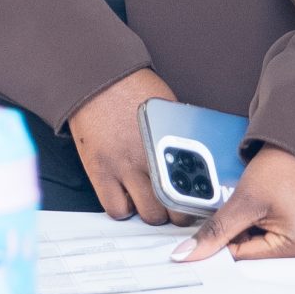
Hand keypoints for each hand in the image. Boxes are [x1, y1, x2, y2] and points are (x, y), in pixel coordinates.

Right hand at [67, 68, 181, 223]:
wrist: (97, 79)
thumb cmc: (133, 89)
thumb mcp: (168, 112)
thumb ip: (180, 139)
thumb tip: (195, 161)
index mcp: (170, 145)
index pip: (193, 190)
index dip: (197, 202)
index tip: (196, 203)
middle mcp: (149, 160)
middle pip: (173, 209)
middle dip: (176, 211)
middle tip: (174, 205)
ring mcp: (123, 168)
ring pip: (147, 214)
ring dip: (152, 212)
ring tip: (150, 201)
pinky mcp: (99, 171)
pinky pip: (116, 208)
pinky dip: (123, 208)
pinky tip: (127, 197)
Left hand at [172, 145, 294, 261]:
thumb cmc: (288, 166)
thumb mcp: (245, 199)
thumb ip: (216, 231)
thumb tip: (189, 253)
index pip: (246, 262)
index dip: (225, 246)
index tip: (215, 232)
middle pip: (261, 261)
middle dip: (243, 240)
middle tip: (246, 214)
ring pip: (271, 253)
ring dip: (258, 236)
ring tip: (263, 211)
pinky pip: (288, 245)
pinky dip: (273, 232)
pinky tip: (273, 214)